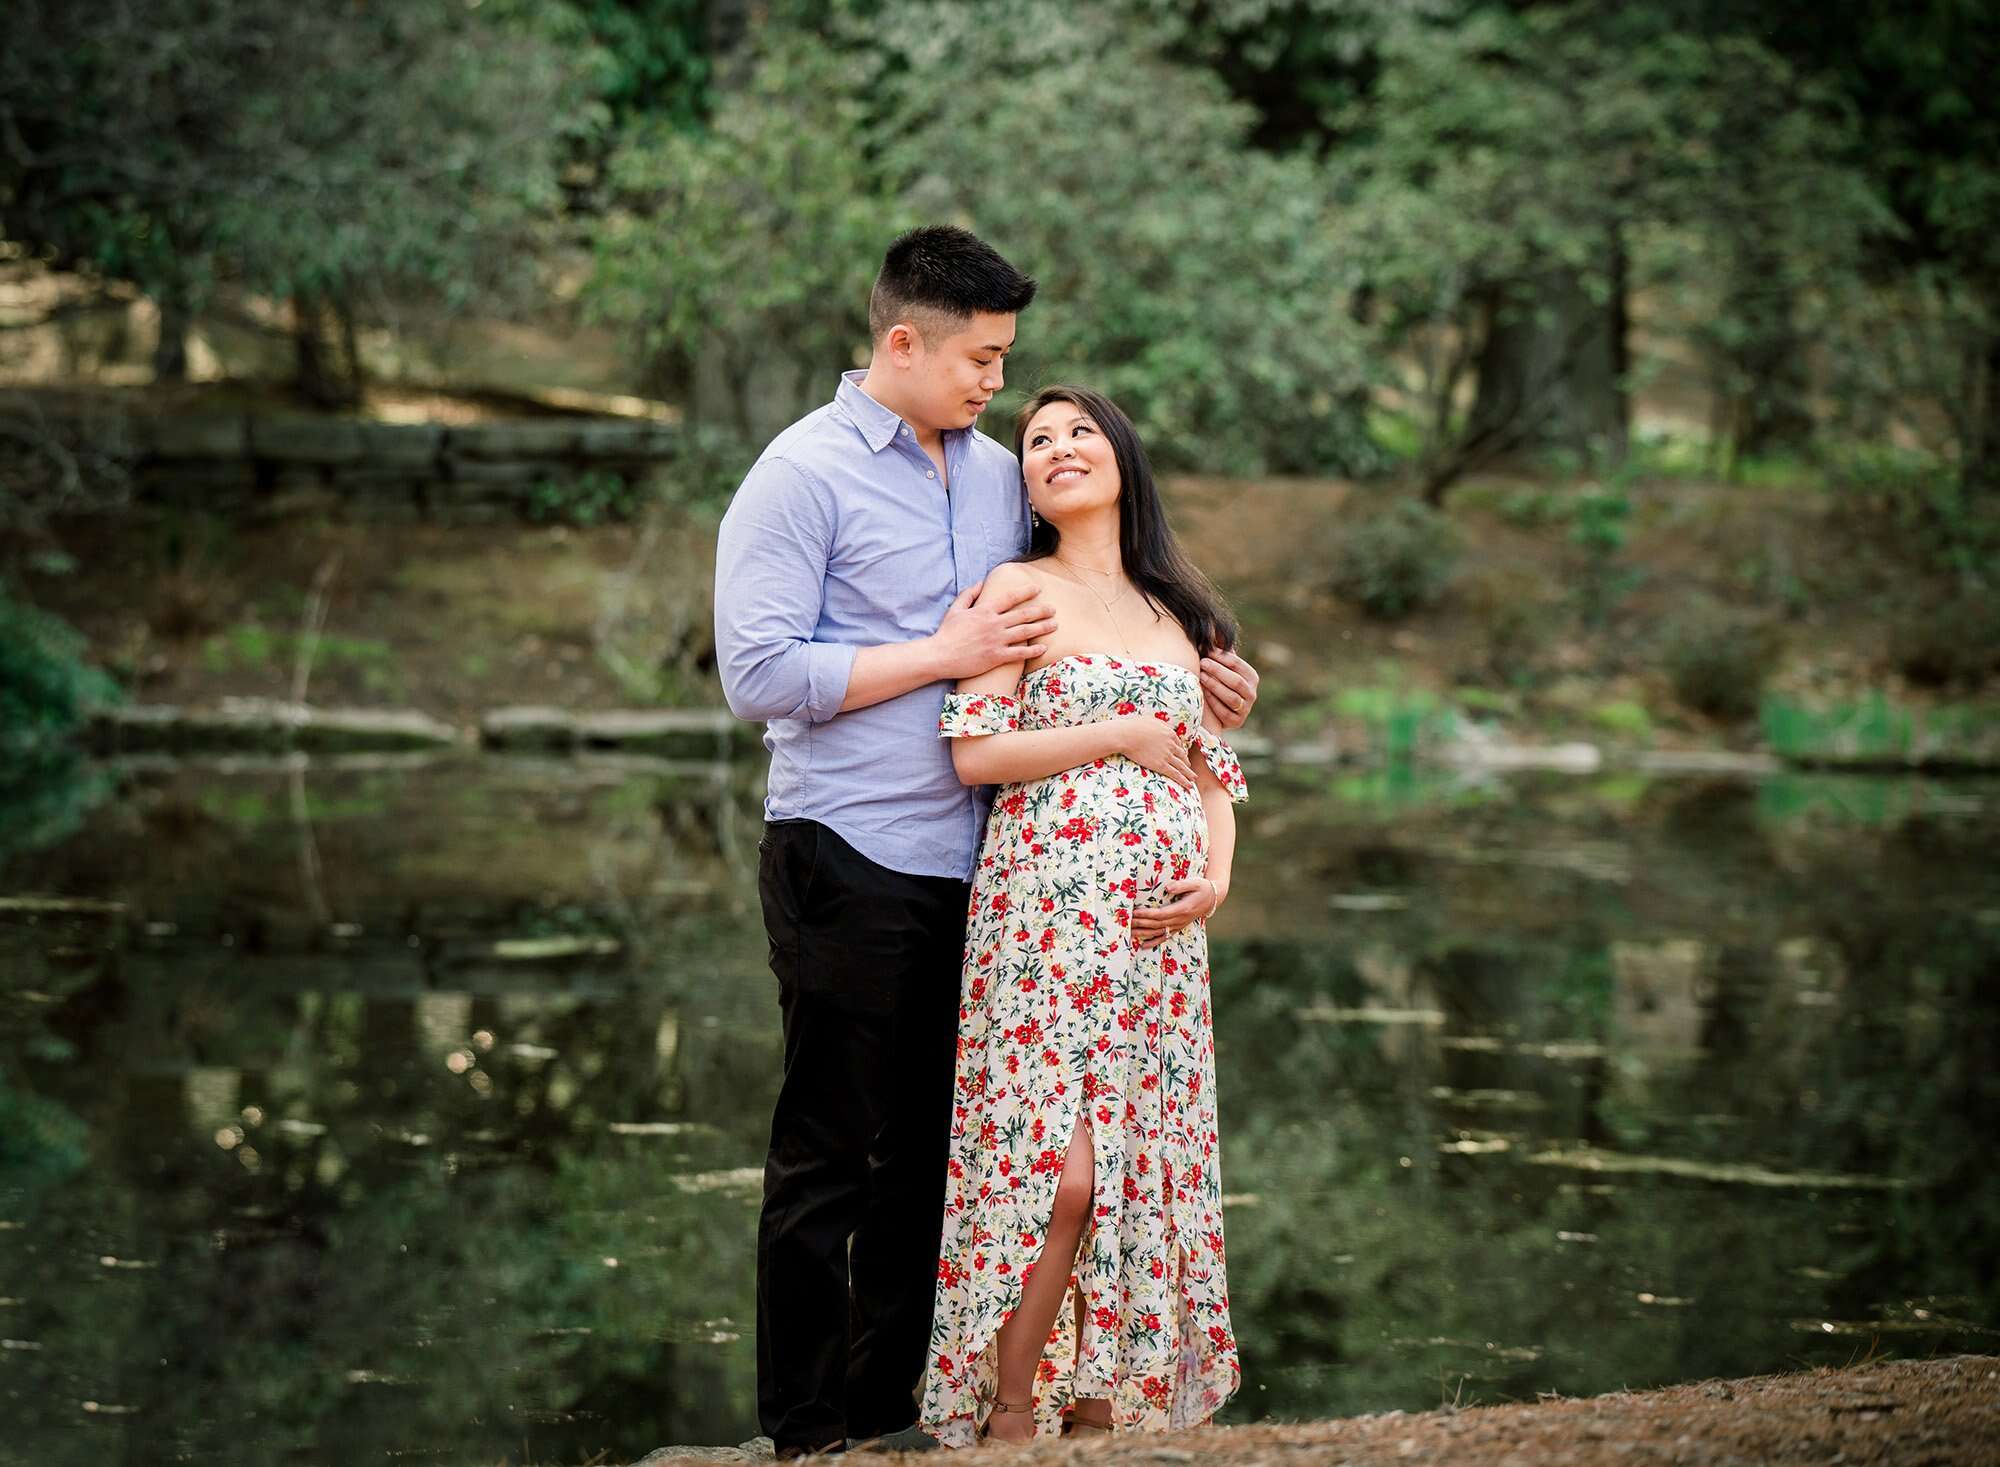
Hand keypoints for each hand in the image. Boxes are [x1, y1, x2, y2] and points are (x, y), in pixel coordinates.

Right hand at [930, 578, 1056, 678]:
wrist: (940, 656)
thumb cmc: (946, 633)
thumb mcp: (956, 609)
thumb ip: (969, 594)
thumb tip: (981, 582)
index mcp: (984, 611)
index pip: (1010, 598)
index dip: (1026, 592)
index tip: (1037, 589)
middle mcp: (994, 624)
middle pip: (1023, 615)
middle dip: (1041, 611)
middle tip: (1053, 609)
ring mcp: (996, 641)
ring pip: (1025, 632)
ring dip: (1042, 628)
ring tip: (1054, 625)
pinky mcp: (996, 657)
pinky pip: (1019, 653)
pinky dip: (1032, 650)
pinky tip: (1043, 648)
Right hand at [1113, 714, 1196, 788]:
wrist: (1127, 736)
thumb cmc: (1134, 726)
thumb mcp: (1151, 720)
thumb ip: (1160, 724)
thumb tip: (1162, 726)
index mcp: (1170, 733)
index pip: (1178, 744)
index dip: (1181, 751)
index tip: (1182, 756)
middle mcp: (1171, 745)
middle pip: (1182, 756)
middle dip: (1186, 763)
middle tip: (1189, 768)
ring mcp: (1167, 756)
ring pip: (1181, 766)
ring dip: (1189, 774)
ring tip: (1193, 779)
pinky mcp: (1161, 765)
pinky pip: (1175, 774)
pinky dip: (1183, 780)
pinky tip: (1189, 785)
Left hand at [1131, 876, 1223, 947]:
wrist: (1213, 899)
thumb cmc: (1203, 888)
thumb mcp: (1195, 882)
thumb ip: (1181, 885)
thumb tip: (1167, 887)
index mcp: (1183, 909)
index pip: (1161, 914)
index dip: (1147, 914)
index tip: (1135, 912)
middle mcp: (1180, 920)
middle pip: (1157, 924)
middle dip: (1141, 923)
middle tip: (1126, 922)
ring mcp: (1179, 925)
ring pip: (1158, 932)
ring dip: (1143, 934)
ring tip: (1129, 934)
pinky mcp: (1178, 927)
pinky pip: (1165, 937)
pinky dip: (1154, 942)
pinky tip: (1143, 946)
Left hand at [1200, 649, 1259, 730]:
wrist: (1215, 711)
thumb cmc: (1216, 681)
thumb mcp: (1220, 666)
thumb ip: (1218, 650)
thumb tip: (1210, 627)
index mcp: (1251, 676)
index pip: (1237, 664)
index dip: (1221, 657)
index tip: (1206, 650)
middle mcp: (1252, 693)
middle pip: (1235, 680)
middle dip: (1217, 671)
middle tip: (1201, 662)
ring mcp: (1246, 709)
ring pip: (1231, 697)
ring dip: (1214, 686)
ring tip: (1200, 676)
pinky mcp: (1237, 722)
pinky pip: (1225, 712)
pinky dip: (1213, 703)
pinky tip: (1202, 694)